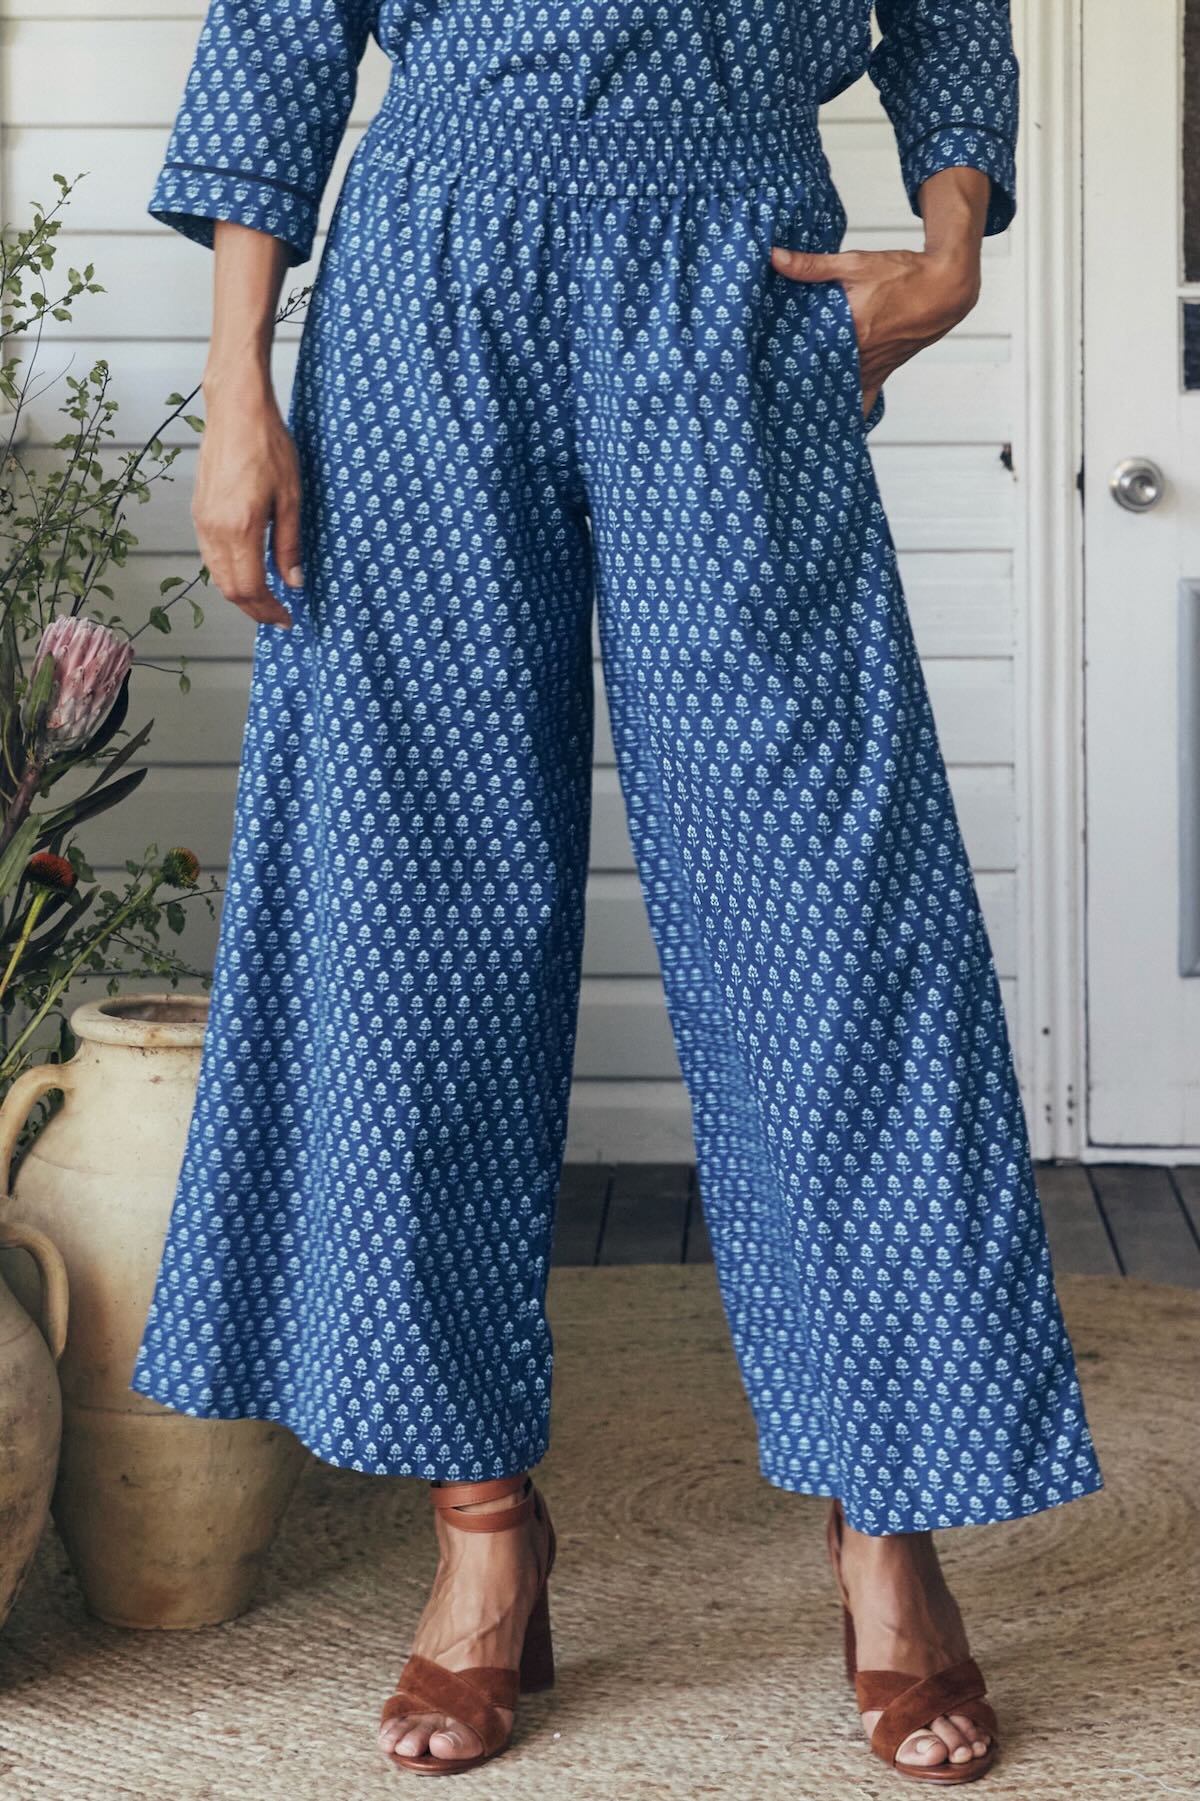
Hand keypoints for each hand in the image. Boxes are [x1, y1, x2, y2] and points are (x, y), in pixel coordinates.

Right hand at [192, 369, 301, 627]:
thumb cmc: (267, 446)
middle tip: (278, 615)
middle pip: (229, 589)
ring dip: (240, 594)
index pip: (250, 588)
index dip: (269, 610)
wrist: (235, 411)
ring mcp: (202, 521)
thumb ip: (289, 545)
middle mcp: (214, 529)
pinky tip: (247, 572)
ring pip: (217, 575)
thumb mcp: (291, 498)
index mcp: (240, 527)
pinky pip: (210, 557)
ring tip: (266, 600)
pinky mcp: (198, 512)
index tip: (287, 618)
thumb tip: (293, 582)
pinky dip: (228, 574)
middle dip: (254, 609)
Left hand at [767, 244, 981, 420]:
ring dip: (819, 399)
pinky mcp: (883, 372)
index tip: (760, 373)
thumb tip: (775, 257)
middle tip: (768, 395)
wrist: (944, 288)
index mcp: (851, 331)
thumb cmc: (902, 275)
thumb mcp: (855, 264)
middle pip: (820, 379)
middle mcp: (861, 356)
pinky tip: (833, 425)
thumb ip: (813, 265)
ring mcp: (872, 368)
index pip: (808, 356)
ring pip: (839, 394)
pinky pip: (863, 401)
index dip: (784, 365)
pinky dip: (849, 412)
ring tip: (790, 410)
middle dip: (796, 385)